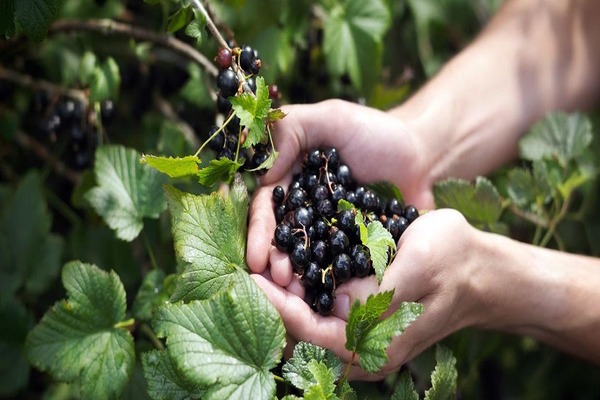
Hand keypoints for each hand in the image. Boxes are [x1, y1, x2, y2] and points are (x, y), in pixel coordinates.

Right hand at [247, 99, 432, 285]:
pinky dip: (332, 286)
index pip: (267, 210)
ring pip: (308, 262)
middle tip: (279, 282)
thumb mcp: (331, 118)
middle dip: (276, 264)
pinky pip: (341, 271)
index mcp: (290, 184)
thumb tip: (263, 173)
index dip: (260, 233)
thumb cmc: (375, 133)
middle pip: (283, 242)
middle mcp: (305, 213)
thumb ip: (291, 130)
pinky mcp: (356, 253)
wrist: (423, 156)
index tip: (256, 258)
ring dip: (299, 281)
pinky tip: (328, 301)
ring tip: (298, 298)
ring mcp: (330, 236)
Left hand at [252, 209, 480, 379]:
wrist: (485, 271)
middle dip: (276, 302)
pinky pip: (326, 312)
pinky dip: (305, 292)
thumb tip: (337, 303)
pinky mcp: (367, 321)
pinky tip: (293, 268)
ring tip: (265, 264)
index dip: (279, 306)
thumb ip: (379, 290)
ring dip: (287, 296)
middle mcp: (367, 350)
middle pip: (305, 333)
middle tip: (253, 266)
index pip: (312, 332)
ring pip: (312, 322)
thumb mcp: (420, 265)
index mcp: (378, 345)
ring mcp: (366, 337)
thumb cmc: (456, 261)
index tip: (252, 278)